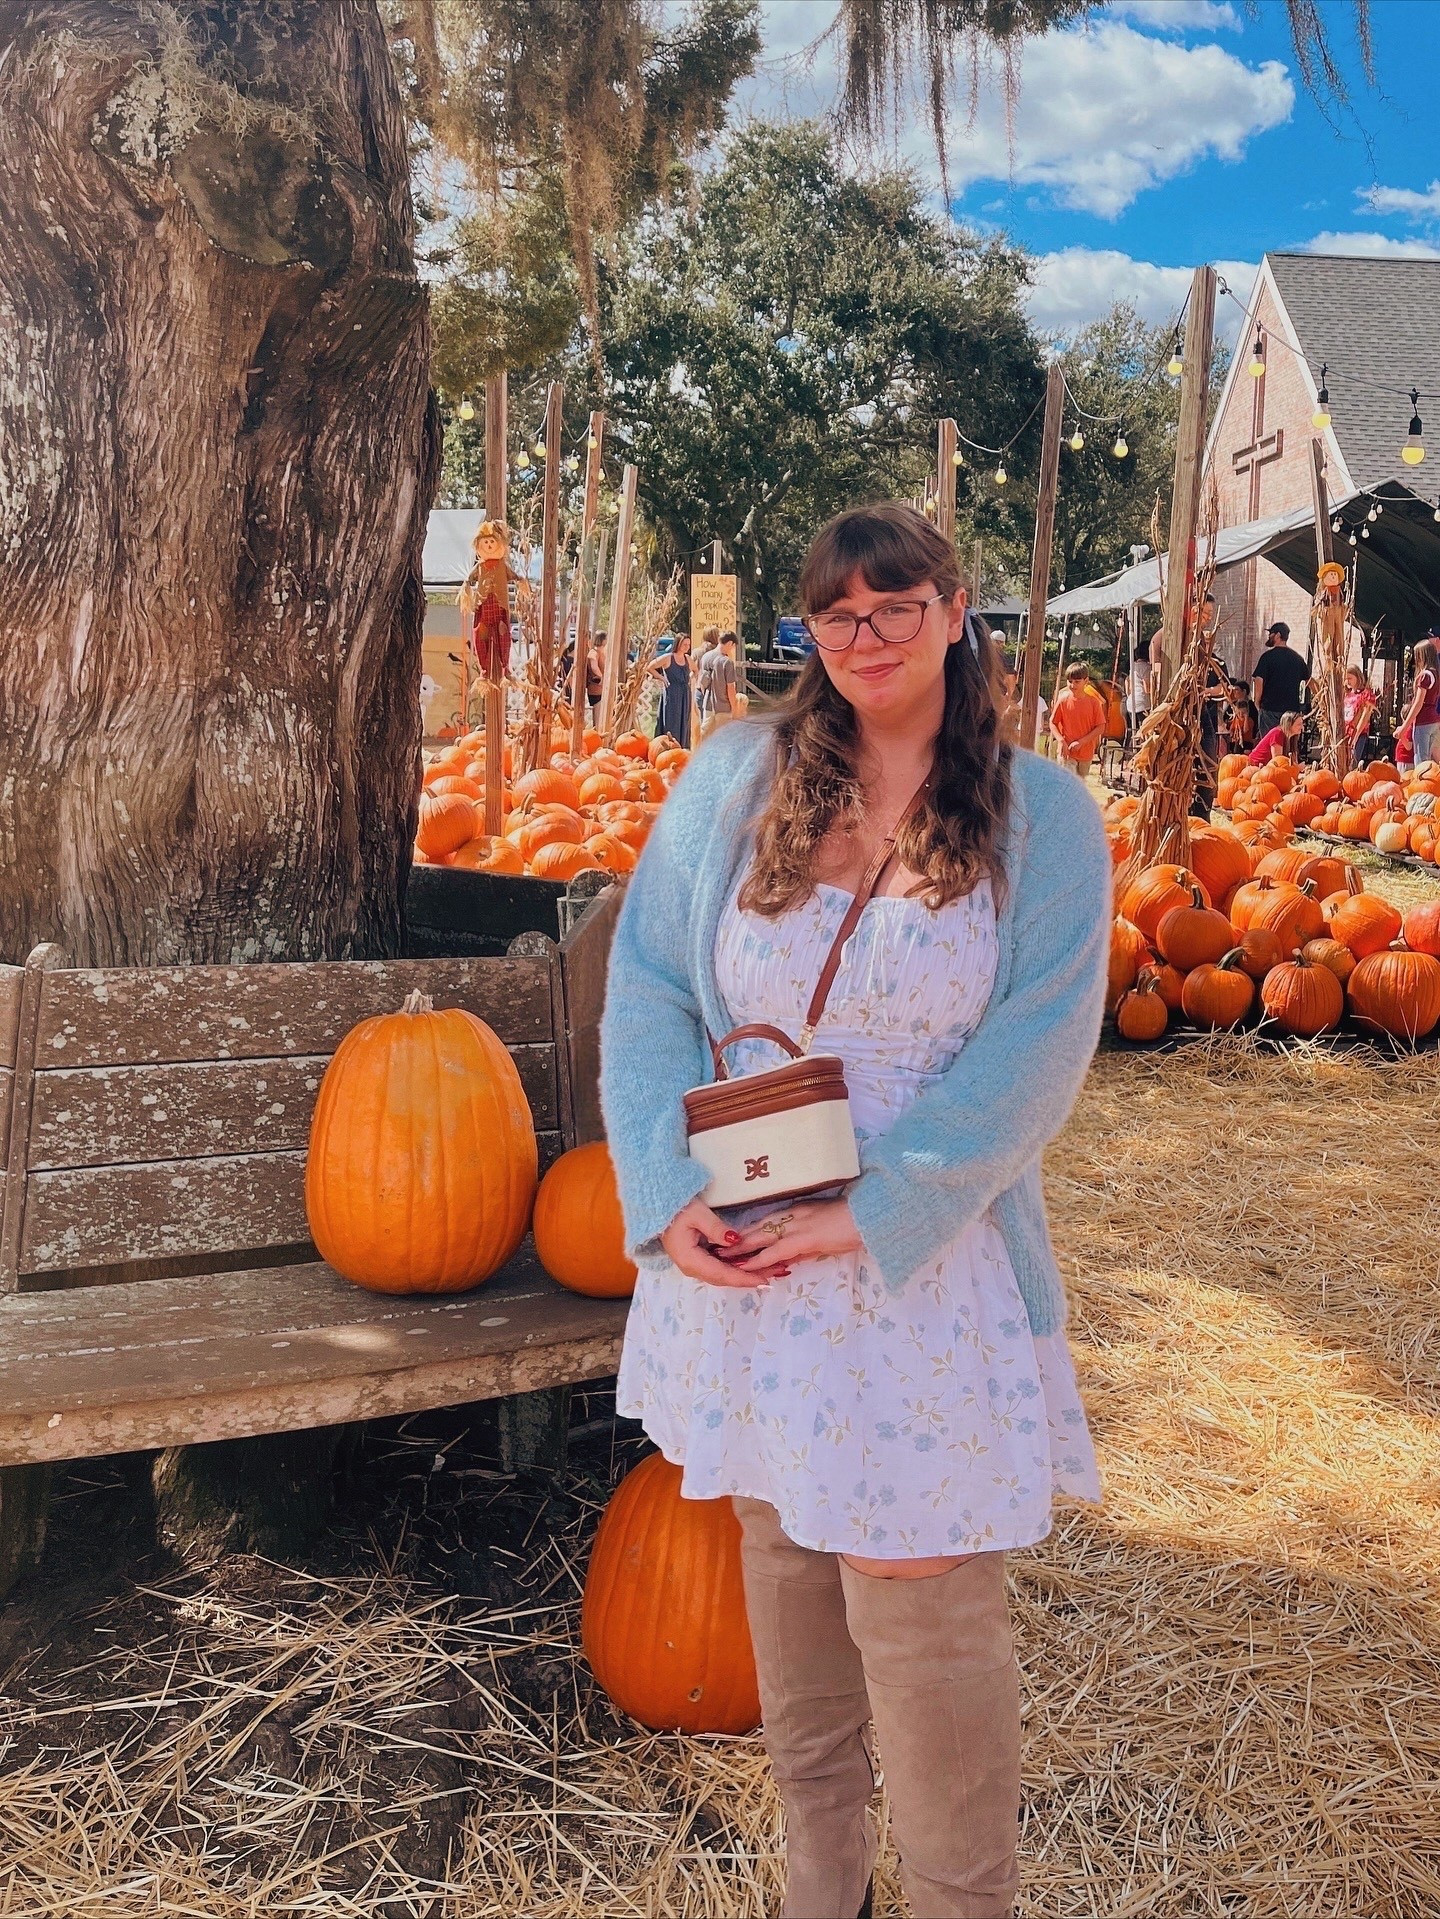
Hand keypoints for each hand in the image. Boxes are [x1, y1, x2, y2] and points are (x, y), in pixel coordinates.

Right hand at [661, 1198, 781, 1288]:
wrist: (657, 1208)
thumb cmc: (676, 1208)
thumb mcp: (697, 1214)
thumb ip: (716, 1228)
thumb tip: (736, 1240)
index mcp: (691, 1260)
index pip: (722, 1274)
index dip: (743, 1278)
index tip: (763, 1280)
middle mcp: (692, 1268)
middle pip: (724, 1279)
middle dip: (747, 1279)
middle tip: (772, 1276)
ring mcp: (694, 1265)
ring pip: (722, 1275)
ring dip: (742, 1275)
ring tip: (765, 1273)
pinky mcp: (697, 1260)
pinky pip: (718, 1268)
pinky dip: (734, 1269)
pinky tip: (749, 1266)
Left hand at [719, 1198, 862, 1278]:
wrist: (870, 1216)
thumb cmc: (851, 1224)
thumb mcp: (822, 1235)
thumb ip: (802, 1248)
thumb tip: (785, 1263)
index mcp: (797, 1211)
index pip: (765, 1222)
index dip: (745, 1231)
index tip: (727, 1239)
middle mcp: (793, 1215)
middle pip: (757, 1228)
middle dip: (735, 1240)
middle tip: (714, 1249)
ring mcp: (798, 1225)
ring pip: (761, 1238)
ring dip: (741, 1250)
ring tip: (721, 1259)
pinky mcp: (806, 1238)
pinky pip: (777, 1251)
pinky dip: (761, 1259)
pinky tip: (746, 1266)